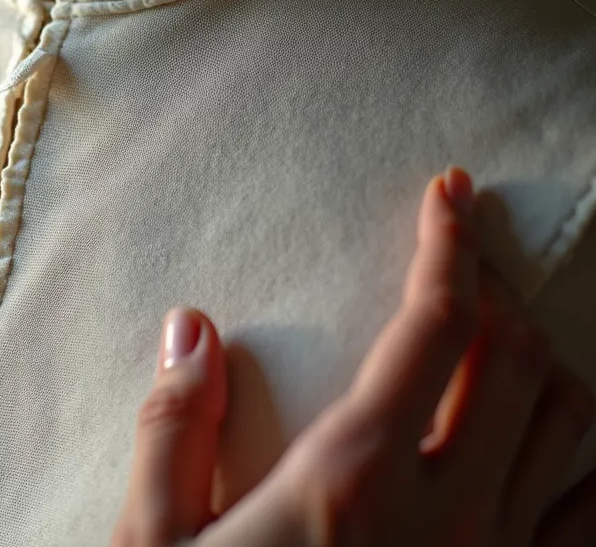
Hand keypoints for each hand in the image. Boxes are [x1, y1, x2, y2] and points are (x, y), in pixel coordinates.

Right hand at [114, 168, 595, 546]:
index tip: (449, 194)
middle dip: (496, 288)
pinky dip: (585, 463)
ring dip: (546, 365)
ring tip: (499, 339)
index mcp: (355, 478)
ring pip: (573, 431)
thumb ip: (173, 429)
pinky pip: (588, 520)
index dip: (450, 246)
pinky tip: (555, 448)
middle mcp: (448, 515)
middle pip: (517, 362)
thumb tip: (192, 325)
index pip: (436, 326)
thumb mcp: (153, 546)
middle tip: (461, 253)